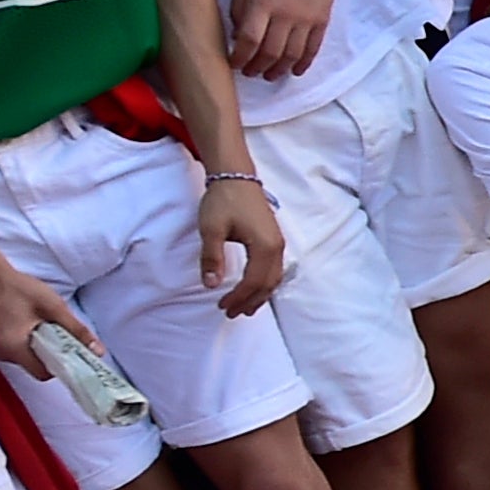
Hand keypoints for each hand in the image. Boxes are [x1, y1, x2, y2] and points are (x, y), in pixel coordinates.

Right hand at [0, 258, 95, 379]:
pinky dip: (24, 339)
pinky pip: (13, 348)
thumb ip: (76, 330)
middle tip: (55, 329)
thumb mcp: (53, 306)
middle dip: (49, 351)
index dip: (60, 364)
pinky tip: (26, 320)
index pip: (43, 373)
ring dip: (36, 344)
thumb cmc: (16, 287)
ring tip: (38, 321)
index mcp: (12, 349)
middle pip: (33, 365)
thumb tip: (97, 351)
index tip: (69, 350)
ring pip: (24, 356)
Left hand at [197, 172, 287, 312]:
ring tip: (244, 307)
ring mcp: (277, 243)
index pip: (253, 282)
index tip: (222, 306)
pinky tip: (254, 287)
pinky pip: (274, 269)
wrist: (236, 176)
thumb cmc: (224, 200)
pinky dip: (264, 283)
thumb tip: (211, 285)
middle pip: (267, 284)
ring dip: (259, 295)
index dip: (238, 298)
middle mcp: (276, 248)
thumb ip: (212, 258)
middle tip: (232, 313)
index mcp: (264, 247)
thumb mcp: (211, 229)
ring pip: (274, 278)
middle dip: (250, 301)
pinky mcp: (274, 239)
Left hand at [226, 0, 338, 80]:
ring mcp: (306, 19)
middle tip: (250, 72)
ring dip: (278, 70)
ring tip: (269, 75)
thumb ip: (237, 8)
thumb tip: (237, 36)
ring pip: (291, 55)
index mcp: (261, 2)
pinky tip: (294, 71)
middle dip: (257, 67)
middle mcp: (284, 14)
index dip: (239, 57)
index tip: (233, 63)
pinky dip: (303, 64)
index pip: (248, 40)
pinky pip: (312, 49)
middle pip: (270, 53)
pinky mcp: (322, 20)